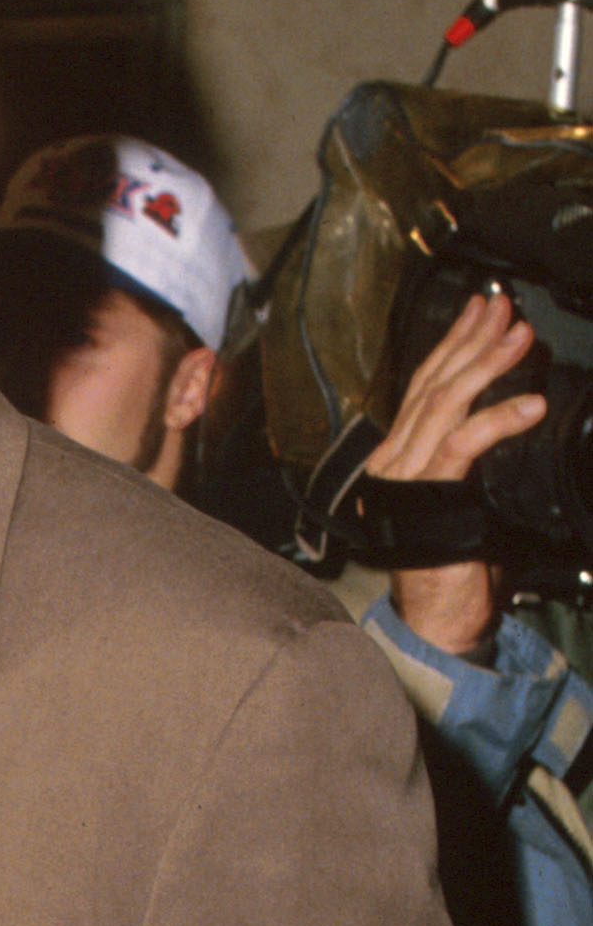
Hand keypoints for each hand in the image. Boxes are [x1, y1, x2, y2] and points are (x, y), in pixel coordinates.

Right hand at [366, 290, 540, 656]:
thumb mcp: (460, 497)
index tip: (483, 310)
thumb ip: (467, 458)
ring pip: (445, 402)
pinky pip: (464, 444)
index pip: (424, 385)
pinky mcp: (428, 494)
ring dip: (488, 364)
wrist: (435, 617)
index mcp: (398, 454)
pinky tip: (531, 405)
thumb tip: (504, 419)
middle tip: (507, 307)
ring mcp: (406, 474)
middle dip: (473, 338)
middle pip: (433, 382)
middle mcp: (394, 457)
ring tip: (522, 338)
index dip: (454, 343)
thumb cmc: (452, 565)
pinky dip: (500, 419)